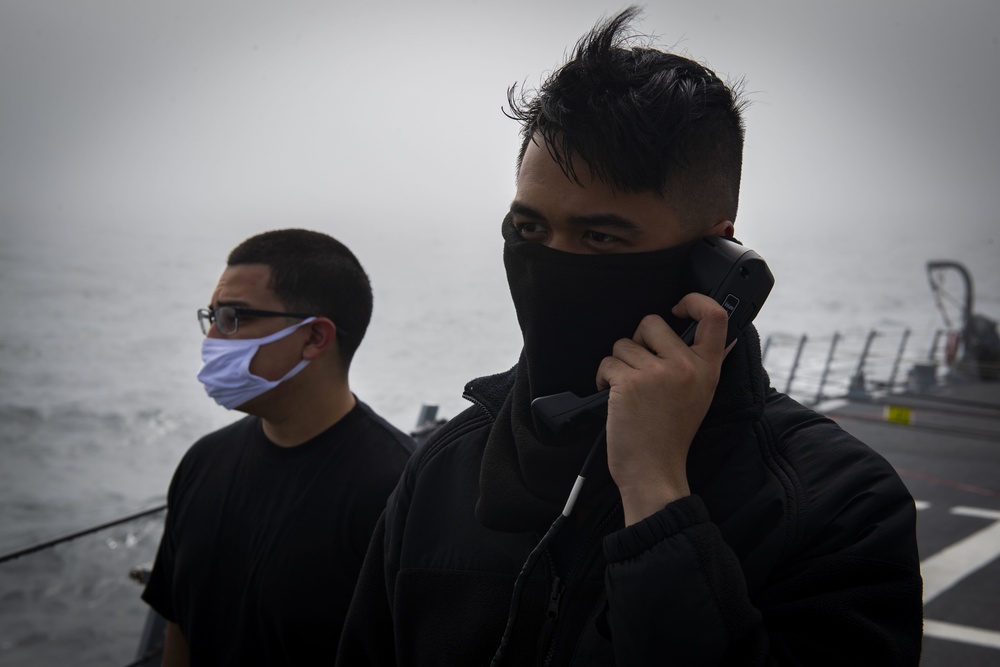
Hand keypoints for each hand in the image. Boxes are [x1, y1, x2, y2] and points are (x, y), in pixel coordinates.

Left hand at [595, 293, 729, 524]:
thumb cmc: (671, 435)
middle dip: (637, 340)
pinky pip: (608, 362)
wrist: (654, 471)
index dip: (695, 300)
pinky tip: (614, 398)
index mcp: (708, 368)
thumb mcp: (701, 395)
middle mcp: (685, 366)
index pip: (715, 316)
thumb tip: (704, 326)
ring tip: (629, 392)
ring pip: (623, 343)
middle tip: (640, 366)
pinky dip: (604, 378)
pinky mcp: (629, 382)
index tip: (679, 307)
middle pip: (652, 322)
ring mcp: (657, 373)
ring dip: (619, 364)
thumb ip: (700, 363)